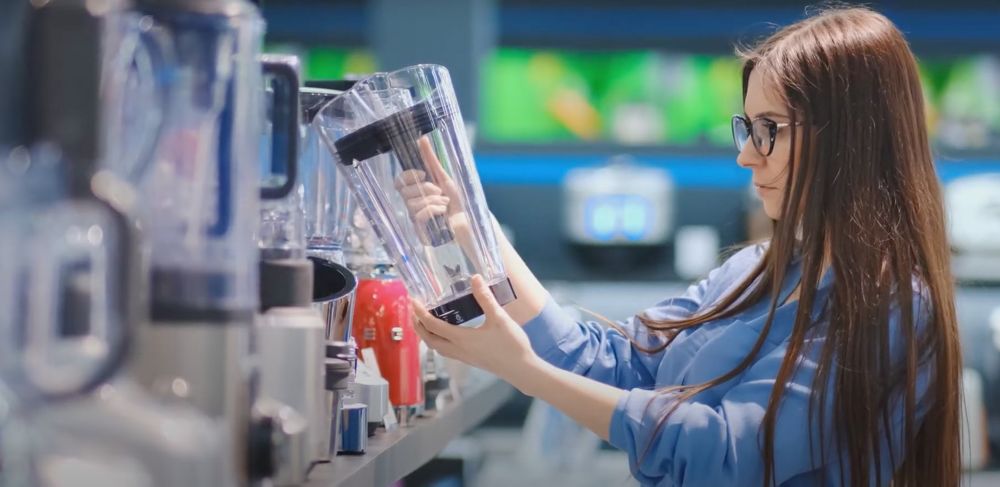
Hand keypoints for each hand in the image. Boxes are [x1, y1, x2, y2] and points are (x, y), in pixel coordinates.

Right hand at [393, 137, 469, 243]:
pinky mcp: (419, 231)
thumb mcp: (444, 177)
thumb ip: (431, 159)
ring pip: (412, 204)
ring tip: (445, 204)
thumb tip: (421, 138)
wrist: (466, 220)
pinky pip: (419, 216)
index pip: (398, 182)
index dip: (408, 176)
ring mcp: (414, 219)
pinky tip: (442, 213)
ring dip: (434, 200)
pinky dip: (434, 210)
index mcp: (415, 192)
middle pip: (404, 192)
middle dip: (426, 189)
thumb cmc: (455, 201)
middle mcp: (411, 205)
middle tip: (440, 192)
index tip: (423, 174)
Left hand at [412, 275, 540, 386]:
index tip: (413, 301)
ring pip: (437, 348)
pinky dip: (439, 341)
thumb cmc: (511, 345)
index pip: (433, 325)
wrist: (522, 369)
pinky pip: (447, 351)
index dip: (420, 312)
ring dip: (427, 335)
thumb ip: (485, 298)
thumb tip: (475, 278)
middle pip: (429, 340)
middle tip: (414, 312)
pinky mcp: (470, 360)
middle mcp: (458, 350)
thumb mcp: (499, 318)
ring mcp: (464, 357)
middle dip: (418, 326)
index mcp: (461, 338)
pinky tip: (447, 334)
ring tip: (425, 322)